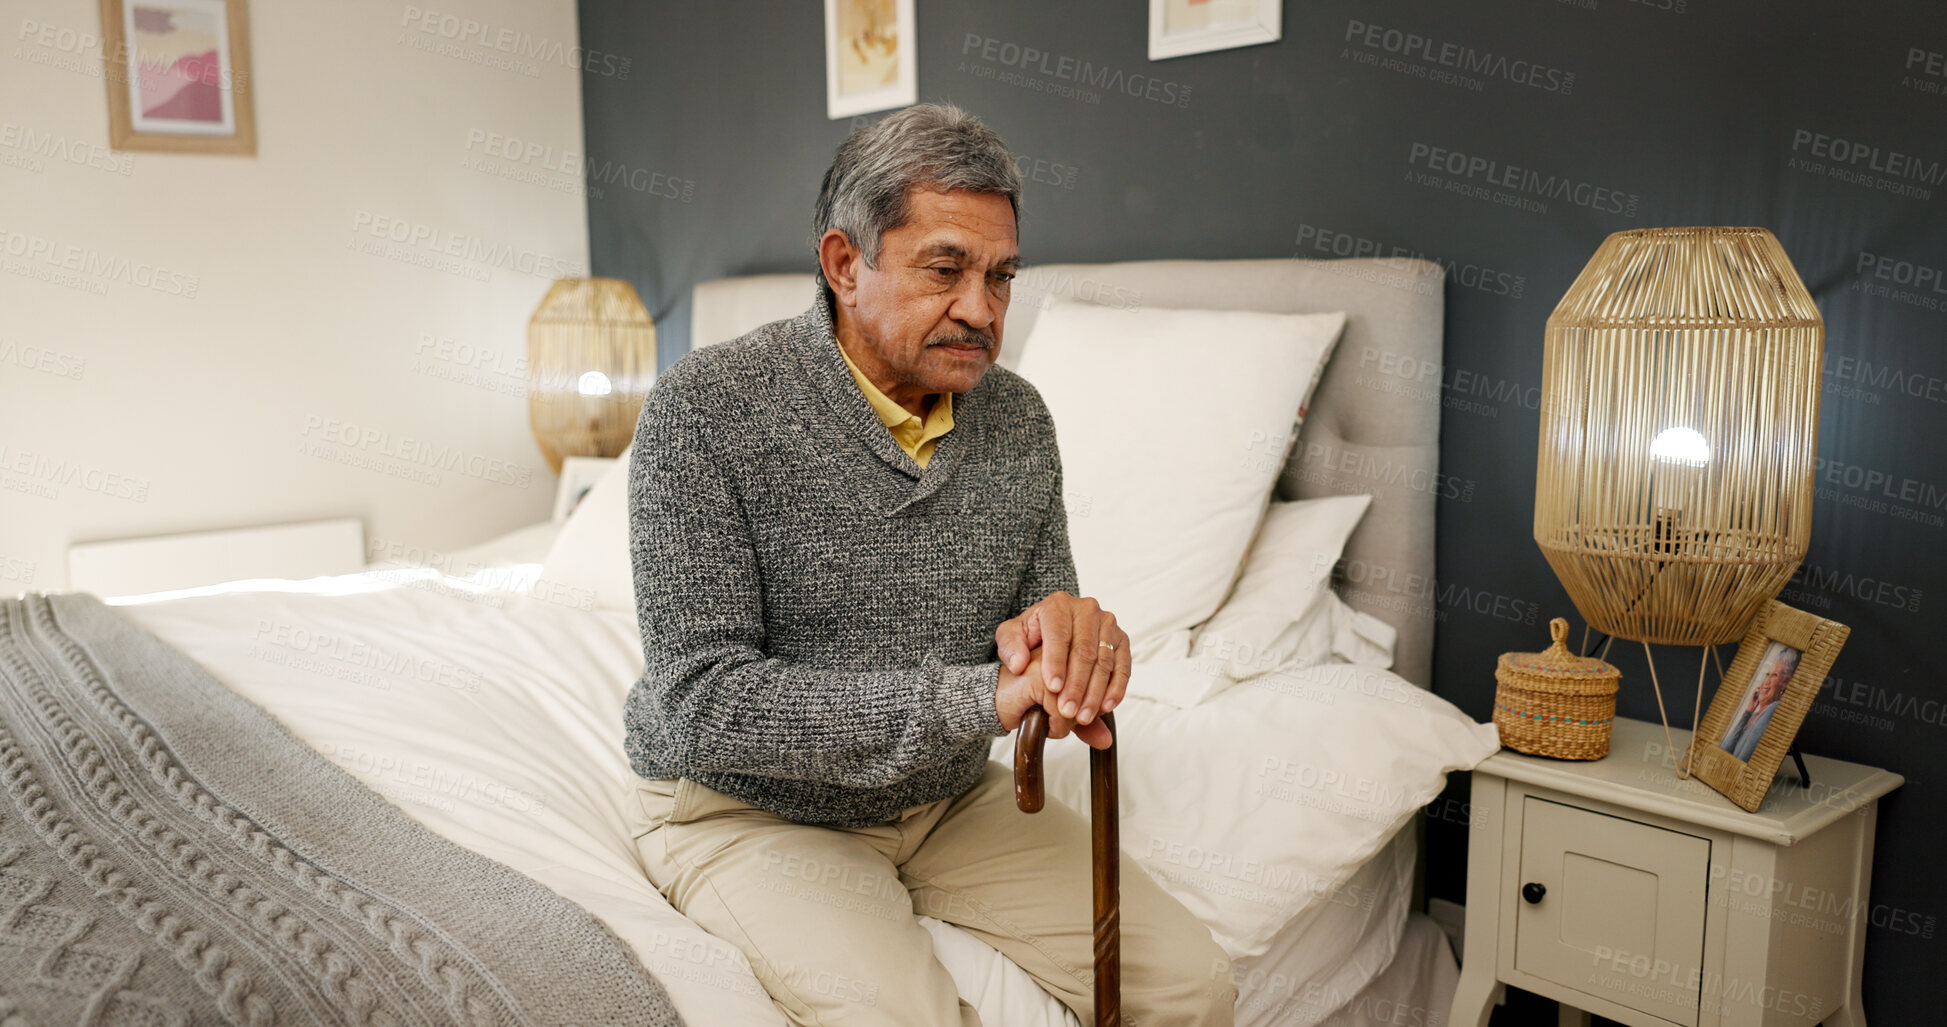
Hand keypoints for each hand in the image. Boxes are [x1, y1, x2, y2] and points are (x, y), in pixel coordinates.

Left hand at [996, 591, 1129, 742]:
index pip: (1059, 635)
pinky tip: (1106, 706)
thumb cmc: (1032, 635)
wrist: (1053, 633)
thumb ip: (1009, 647)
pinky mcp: (1121, 640)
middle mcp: (1087, 610)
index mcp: (1058, 605)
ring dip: (1095, 692)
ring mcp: (1107, 624)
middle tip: (1067, 711)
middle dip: (1076, 684)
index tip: (1052, 688)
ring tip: (1083, 716)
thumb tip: (1019, 663)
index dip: (1056, 662)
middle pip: (1085, 651)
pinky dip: (1116, 688)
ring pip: (1104, 661)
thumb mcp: (1010, 637)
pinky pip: (1123, 666)